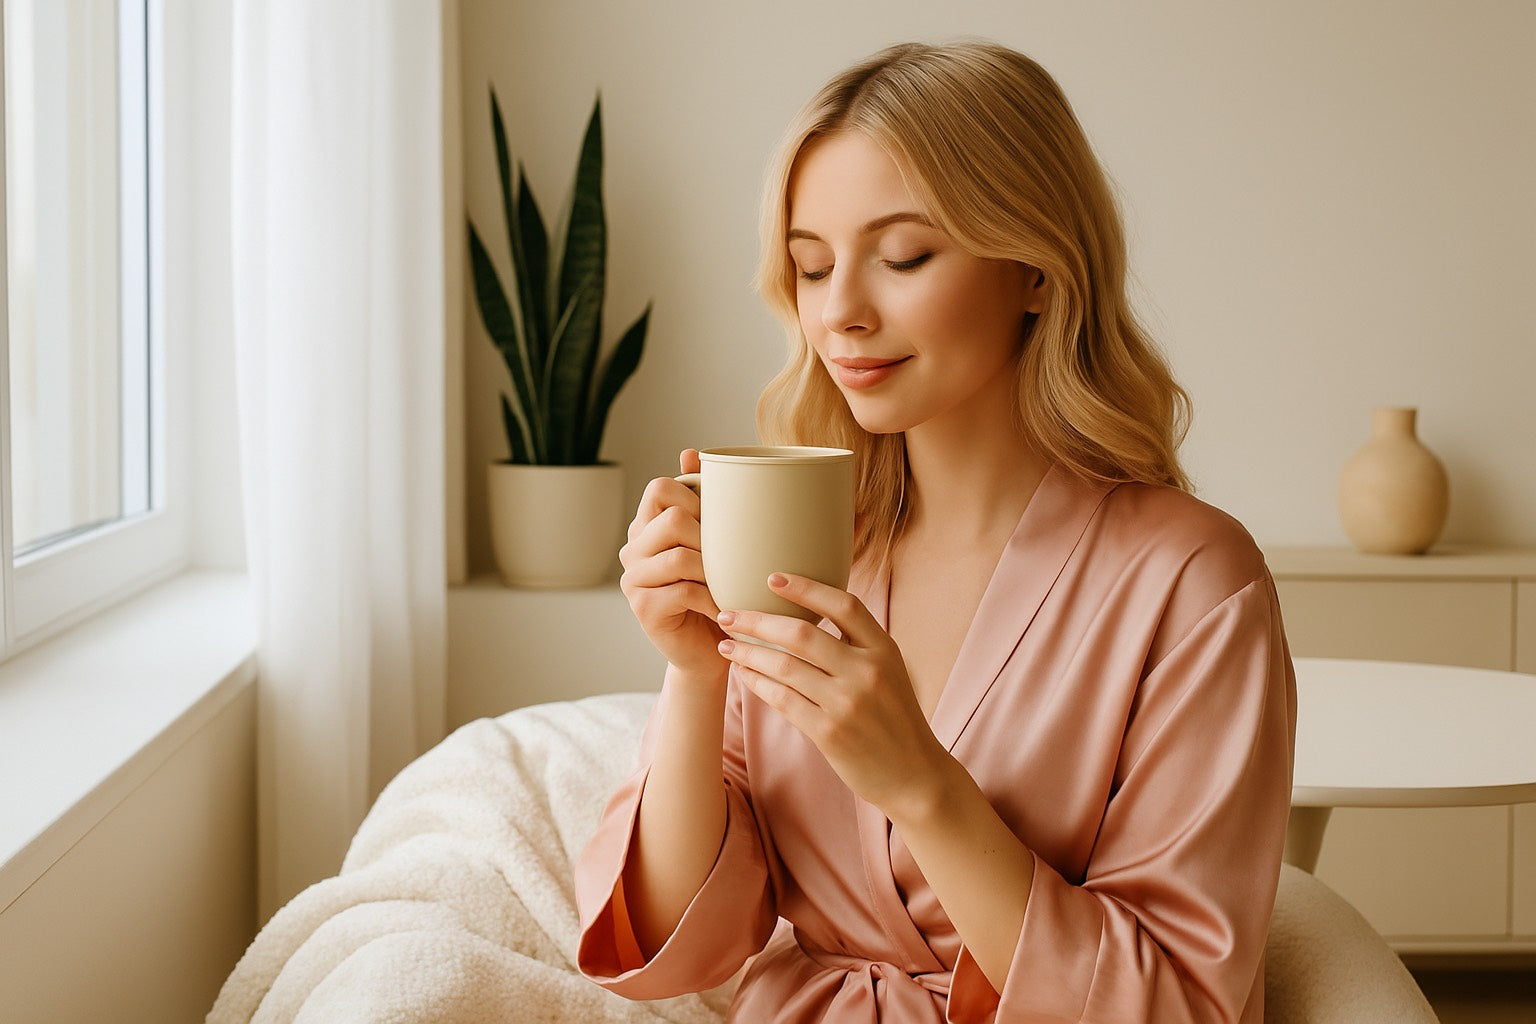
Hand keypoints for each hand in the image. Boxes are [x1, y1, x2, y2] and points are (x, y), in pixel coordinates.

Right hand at [619, 450, 726, 681]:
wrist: (709, 651)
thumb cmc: (717, 591)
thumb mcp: (714, 542)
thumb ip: (702, 500)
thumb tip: (689, 452)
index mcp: (646, 526)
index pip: (660, 487)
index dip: (695, 498)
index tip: (718, 522)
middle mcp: (632, 549)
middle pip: (672, 519)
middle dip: (709, 537)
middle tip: (729, 559)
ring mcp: (633, 580)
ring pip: (680, 556)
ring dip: (714, 571)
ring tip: (729, 584)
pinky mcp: (643, 610)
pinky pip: (684, 591)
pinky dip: (713, 599)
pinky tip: (726, 608)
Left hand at [715, 573, 949, 816]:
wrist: (912, 775)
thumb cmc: (894, 718)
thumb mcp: (889, 672)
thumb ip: (858, 645)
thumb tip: (807, 613)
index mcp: (884, 649)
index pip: (844, 605)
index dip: (806, 587)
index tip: (772, 578)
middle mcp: (867, 671)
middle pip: (801, 633)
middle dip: (757, 621)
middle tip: (727, 614)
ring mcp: (847, 703)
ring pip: (784, 665)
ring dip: (748, 652)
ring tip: (726, 644)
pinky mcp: (829, 732)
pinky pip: (782, 699)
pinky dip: (757, 683)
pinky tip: (743, 673)